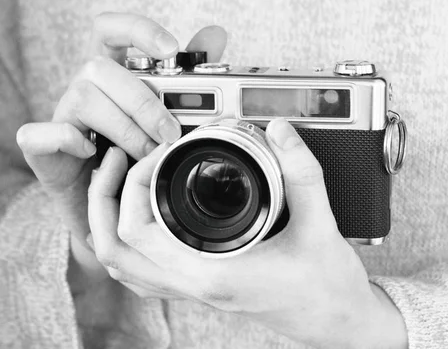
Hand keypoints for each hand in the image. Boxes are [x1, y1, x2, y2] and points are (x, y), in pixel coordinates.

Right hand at [16, 12, 226, 292]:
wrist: (113, 207)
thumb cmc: (141, 154)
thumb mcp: (171, 116)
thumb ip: (189, 77)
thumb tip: (216, 35)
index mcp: (116, 73)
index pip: (112, 30)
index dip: (137, 30)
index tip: (171, 49)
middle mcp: (86, 87)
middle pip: (101, 67)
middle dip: (143, 101)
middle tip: (171, 132)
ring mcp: (63, 115)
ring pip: (82, 98)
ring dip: (122, 128)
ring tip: (147, 154)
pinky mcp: (43, 148)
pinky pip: (39, 133)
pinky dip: (66, 140)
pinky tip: (93, 154)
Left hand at [87, 119, 407, 347]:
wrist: (337, 321)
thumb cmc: (327, 286)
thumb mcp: (321, 225)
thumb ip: (302, 173)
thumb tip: (280, 131)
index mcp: (213, 272)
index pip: (138, 232)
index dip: (135, 183)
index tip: (161, 151)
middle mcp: (196, 285)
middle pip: (115, 251)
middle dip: (106, 199)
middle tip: (122, 159)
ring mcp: (197, 290)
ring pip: (125, 267)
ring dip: (110, 224)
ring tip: (122, 183)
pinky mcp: (205, 286)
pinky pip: (147, 274)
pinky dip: (132, 246)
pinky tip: (147, 218)